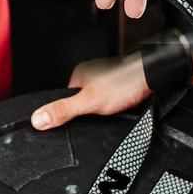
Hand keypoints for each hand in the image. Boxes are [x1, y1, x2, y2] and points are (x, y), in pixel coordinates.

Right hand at [31, 53, 150, 129]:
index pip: (66, 99)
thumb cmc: (125, 83)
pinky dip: (116, 106)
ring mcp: (107, 78)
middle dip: (90, 112)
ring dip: (105, 109)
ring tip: (113, 110)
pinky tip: (121, 108)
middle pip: (82, 100)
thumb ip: (64, 110)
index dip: (71, 113)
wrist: (154, 77)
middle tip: (100, 115)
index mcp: (79, 74)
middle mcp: (92, 74)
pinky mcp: (120, 85)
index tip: (79, 119)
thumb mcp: (89, 102)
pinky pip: (113, 100)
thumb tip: (38, 119)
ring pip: (98, 100)